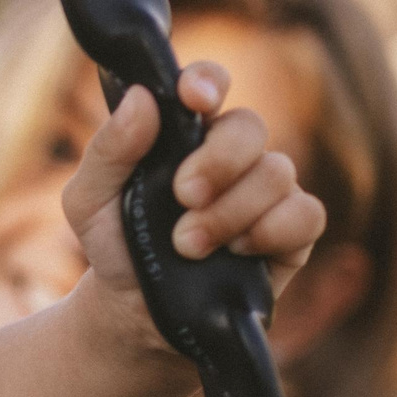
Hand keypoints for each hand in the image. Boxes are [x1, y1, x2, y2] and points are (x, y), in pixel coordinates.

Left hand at [61, 63, 326, 350]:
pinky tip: (237, 252)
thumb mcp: (89, 201)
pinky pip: (307, 214)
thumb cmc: (115, 246)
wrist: (135, 313)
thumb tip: (142, 99)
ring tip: (188, 246)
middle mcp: (232, 154)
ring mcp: (265, 192)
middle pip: (250, 126)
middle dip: (218, 161)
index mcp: (184, 133)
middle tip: (183, 196)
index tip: (193, 100)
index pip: (209, 85)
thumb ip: (109, 150)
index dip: (208, 82)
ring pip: (277, 172)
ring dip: (230, 211)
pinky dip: (272, 230)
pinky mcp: (291, 234)